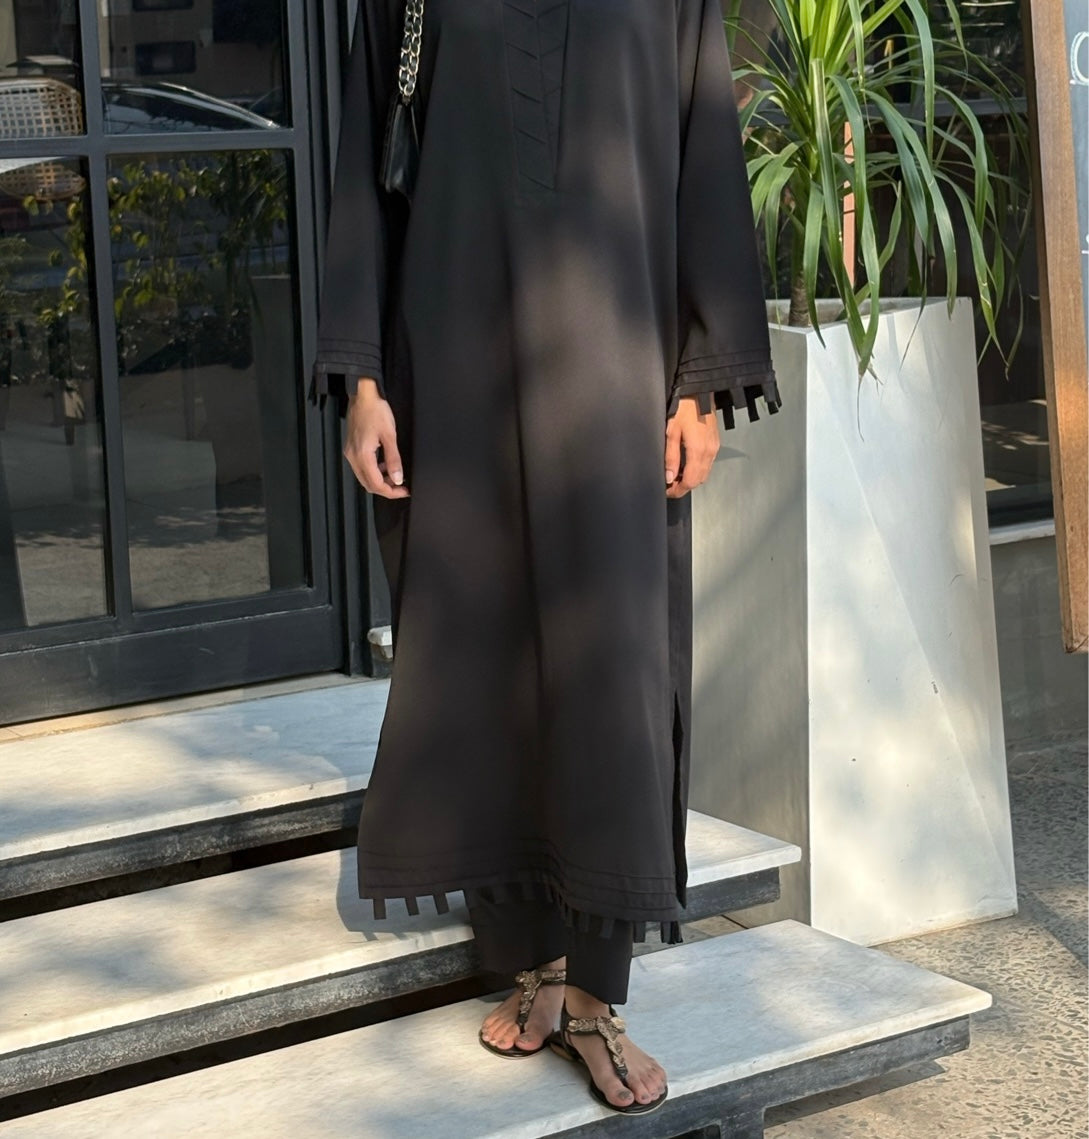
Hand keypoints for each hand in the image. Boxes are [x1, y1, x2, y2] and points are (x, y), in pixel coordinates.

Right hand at [343, 378, 408, 498]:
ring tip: (395, 476)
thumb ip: (394, 460)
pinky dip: (374, 470)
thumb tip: (398, 478)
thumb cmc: (375, 410)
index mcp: (362, 455)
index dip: (391, 492)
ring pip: (364, 477)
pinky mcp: (351, 447)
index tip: (403, 491)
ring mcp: (350, 452)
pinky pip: (362, 467)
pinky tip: (384, 464)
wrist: (363, 396)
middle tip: (401, 487)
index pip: (376, 484)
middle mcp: (353, 456)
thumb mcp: (390, 436)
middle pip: (368, 484)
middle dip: (386, 489)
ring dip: (380, 480)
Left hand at [664, 395, 719, 498]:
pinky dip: (697, 469)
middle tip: (669, 485)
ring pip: (704, 473)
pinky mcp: (715, 443)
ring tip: (675, 475)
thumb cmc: (684, 407)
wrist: (698, 391)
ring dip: (691, 478)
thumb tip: (669, 476)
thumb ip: (671, 457)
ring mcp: (714, 447)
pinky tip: (686, 465)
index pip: (690, 481)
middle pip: (699, 480)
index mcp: (698, 450)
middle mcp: (710, 451)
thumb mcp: (671, 432)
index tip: (667, 491)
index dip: (678, 490)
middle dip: (684, 486)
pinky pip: (708, 463)